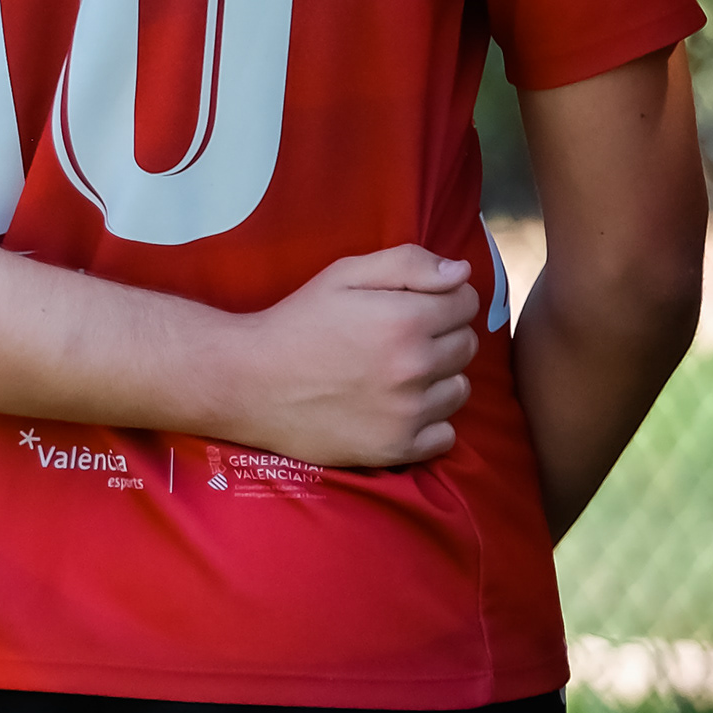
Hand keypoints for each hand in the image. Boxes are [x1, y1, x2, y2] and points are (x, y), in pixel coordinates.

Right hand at [224, 246, 480, 465]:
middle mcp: (415, 366)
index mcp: (405, 318)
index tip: (413, 307)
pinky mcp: (396, 448)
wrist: (245, 381)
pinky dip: (428, 424)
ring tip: (394, 376)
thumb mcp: (343, 275)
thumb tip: (463, 271)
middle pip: (466, 346)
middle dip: (440, 337)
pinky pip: (445, 435)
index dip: (443, 299)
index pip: (467, 303)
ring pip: (460, 390)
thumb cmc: (295, 322)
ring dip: (437, 380)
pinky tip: (395, 410)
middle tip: (396, 341)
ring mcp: (408, 412)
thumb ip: (407, 263)